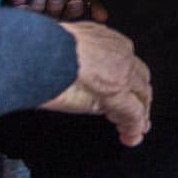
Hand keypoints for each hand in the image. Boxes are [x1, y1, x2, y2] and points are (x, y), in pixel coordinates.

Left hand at [1, 0, 111, 21]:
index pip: (89, 7)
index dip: (96, 13)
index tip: (100, 17)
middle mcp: (61, 2)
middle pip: (73, 16)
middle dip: (74, 10)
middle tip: (73, 0)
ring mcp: (44, 6)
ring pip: (54, 18)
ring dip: (55, 7)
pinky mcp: (26, 7)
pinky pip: (34, 16)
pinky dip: (36, 8)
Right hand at [41, 22, 151, 146]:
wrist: (35, 52)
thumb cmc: (37, 50)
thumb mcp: (61, 50)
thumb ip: (75, 60)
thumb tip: (68, 73)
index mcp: (103, 39)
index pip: (125, 61)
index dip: (128, 79)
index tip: (127, 91)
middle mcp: (118, 52)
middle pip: (139, 78)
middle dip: (141, 96)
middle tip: (140, 113)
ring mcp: (121, 72)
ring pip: (141, 95)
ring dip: (140, 114)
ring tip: (137, 130)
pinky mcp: (117, 92)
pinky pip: (133, 113)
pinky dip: (134, 127)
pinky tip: (131, 137)